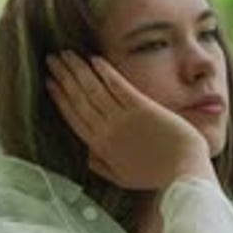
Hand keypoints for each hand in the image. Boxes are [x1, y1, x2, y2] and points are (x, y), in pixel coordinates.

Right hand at [46, 51, 214, 189]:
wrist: (183, 174)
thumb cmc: (156, 176)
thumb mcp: (122, 178)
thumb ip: (101, 165)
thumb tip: (87, 154)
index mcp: (101, 147)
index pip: (74, 118)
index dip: (60, 98)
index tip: (50, 83)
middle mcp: (107, 130)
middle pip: (79, 99)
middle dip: (64, 77)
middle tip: (51, 60)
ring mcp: (124, 118)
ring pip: (93, 89)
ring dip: (78, 70)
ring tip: (66, 54)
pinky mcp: (142, 108)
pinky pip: (118, 86)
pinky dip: (105, 72)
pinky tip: (95, 59)